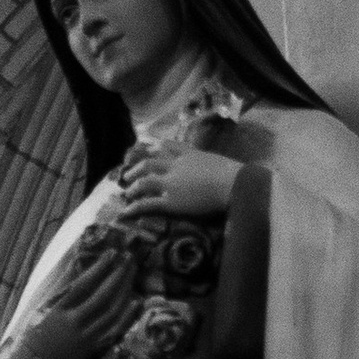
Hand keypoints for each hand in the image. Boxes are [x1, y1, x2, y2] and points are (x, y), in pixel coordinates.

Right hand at [0, 248, 134, 358]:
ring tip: (132, 273)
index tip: (112, 253)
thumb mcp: (42, 310)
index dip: (99, 268)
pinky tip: (136, 302)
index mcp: (58, 312)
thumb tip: (79, 266)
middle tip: (129, 258)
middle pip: (101, 297)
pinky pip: (113, 332)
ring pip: (111, 313)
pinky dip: (127, 316)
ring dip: (125, 291)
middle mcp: (73, 324)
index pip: (82, 286)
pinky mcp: (91, 350)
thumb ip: (62, 291)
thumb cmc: (35, 336)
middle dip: (117, 276)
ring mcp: (84, 338)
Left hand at [116, 144, 238, 221]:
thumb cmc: (233, 174)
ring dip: (133, 187)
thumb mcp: (216, 161)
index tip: (147, 150)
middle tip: (128, 175)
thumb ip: (207, 163)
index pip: (168, 145)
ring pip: (144, 181)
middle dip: (136, 168)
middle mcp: (176, 165)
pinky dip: (134, 207)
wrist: (233, 184)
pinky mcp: (171, 201)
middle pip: (150, 162)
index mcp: (189, 154)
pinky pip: (147, 203)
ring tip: (127, 194)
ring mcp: (171, 183)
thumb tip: (210, 168)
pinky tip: (125, 213)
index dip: (154, 148)